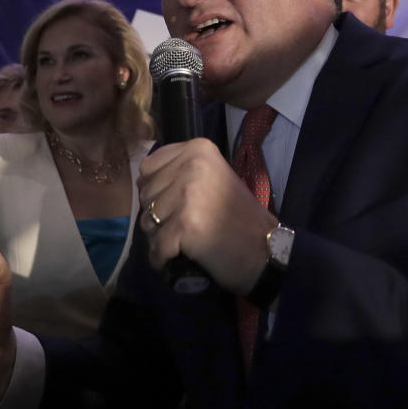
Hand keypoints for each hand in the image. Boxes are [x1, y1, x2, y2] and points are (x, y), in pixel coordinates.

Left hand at [138, 138, 276, 295]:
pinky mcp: (185, 224)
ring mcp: (188, 194)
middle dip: (156, 216)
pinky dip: (161, 258)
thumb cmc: (239, 217)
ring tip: (181, 242)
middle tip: (182, 228)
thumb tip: (142, 183)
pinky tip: (174, 259)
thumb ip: (180, 172)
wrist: (265, 250)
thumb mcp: (213, 177)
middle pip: (145, 195)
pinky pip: (156, 246)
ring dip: (158, 238)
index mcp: (198, 149)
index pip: (148, 168)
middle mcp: (192, 165)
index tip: (175, 205)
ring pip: (147, 221)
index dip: (156, 191)